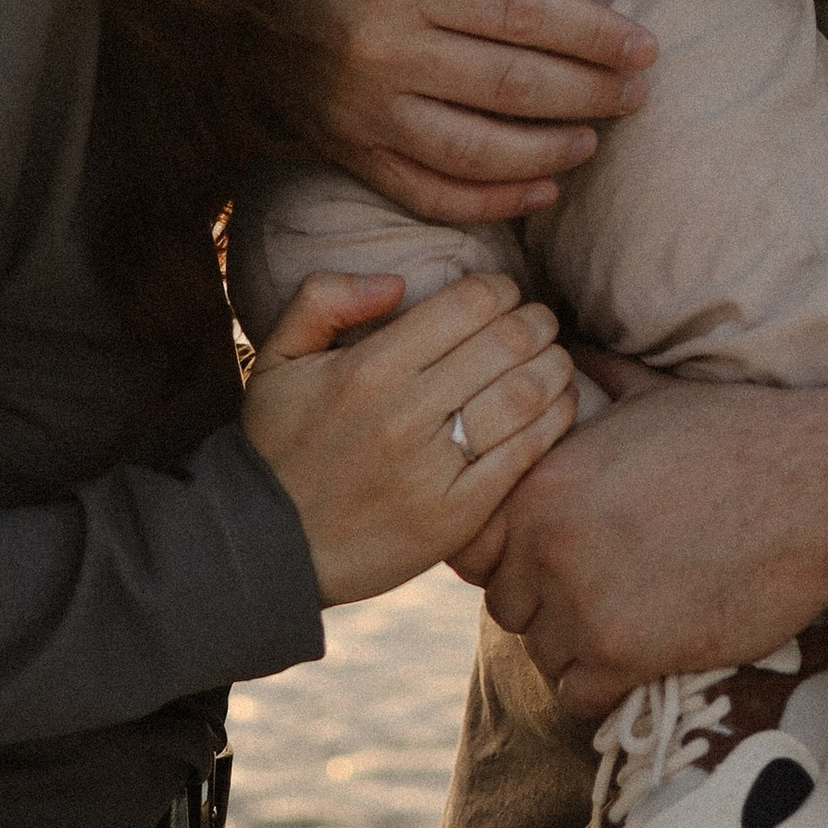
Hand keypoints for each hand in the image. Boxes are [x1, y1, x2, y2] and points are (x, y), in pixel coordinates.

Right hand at [242, 270, 577, 606]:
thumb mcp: (277, 357)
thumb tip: (396, 281)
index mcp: (370, 367)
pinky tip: (561, 405)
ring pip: (524, 395)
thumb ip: (323, 298)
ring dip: (555, 366)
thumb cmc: (277, 445)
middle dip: (536, 322)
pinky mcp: (456, 515)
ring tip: (557, 359)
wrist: (267, 546)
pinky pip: (522, 456)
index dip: (500, 289)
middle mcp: (406, 413)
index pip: (467, 304)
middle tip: (541, 322)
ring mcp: (434, 468)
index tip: (505, 294)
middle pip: (506, 343)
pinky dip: (554, 422)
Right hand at [251, 0, 655, 225]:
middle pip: (509, 85)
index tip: (644, 47)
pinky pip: (428, 193)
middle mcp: (382, 49)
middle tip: (639, 95)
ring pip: (475, 151)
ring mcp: (362, 110)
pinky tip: (541, 189)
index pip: (521, 12)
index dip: (592, 34)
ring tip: (595, 139)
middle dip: (588, 93)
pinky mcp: (347, 152)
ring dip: (549, 152)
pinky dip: (492, 202)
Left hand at [460, 370, 827, 715]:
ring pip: (541, 653)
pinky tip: (635, 661)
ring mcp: (583, 605)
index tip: (548, 557)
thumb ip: (593, 376)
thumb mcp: (648, 394)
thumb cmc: (735, 435)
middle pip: (506, 605)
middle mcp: (547, 545)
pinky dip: (600, 688)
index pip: (473, 546)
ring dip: (573, 647)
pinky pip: (578, 696)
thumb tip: (567, 346)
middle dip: (542, 604)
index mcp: (541, 483)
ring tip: (621, 624)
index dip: (508, 554)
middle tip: (594, 593)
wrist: (811, 493)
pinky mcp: (626, 656)